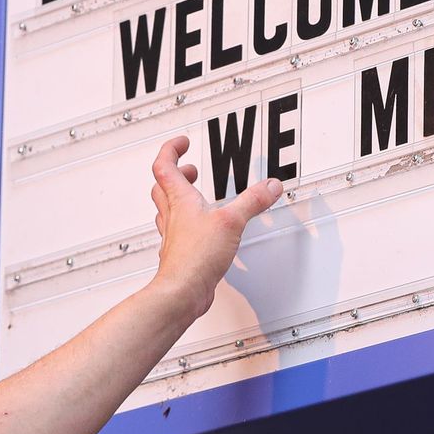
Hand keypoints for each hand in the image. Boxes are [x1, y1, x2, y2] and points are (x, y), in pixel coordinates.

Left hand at [148, 136, 282, 318]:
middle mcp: (173, 215)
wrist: (182, 291)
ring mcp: (174, 235)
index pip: (165, 165)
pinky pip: (178, 230)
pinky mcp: (180, 253)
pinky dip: (187, 223)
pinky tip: (200, 229)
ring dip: (178, 196)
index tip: (182, 142)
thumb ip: (252, 201)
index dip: (171, 149)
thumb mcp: (231, 222)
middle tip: (190, 167)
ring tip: (192, 193)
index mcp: (180, 200)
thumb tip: (269, 186)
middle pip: (163, 185)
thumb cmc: (195, 258)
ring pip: (168, 208)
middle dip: (176, 172)